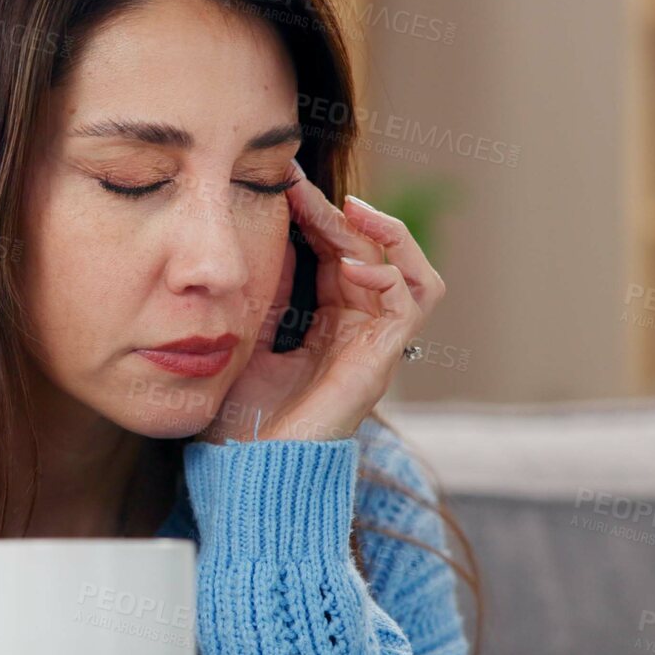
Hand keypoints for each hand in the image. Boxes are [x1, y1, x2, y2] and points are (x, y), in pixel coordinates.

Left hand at [205, 160, 444, 442]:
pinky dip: (392, 276)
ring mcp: (376, 350)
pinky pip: (411, 307)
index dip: (319, 217)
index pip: (340, 255)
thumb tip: (263, 242)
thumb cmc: (242, 416)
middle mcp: (361, 334)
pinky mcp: (380, 365)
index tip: (285, 183)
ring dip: (388, 235)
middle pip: (373, 255)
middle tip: (300, 186)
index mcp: (331, 326)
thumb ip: (264, 295)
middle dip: (341, 215)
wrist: (245, 470)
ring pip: (412, 274)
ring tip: (352, 210)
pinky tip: (353, 264)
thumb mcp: (247, 337)